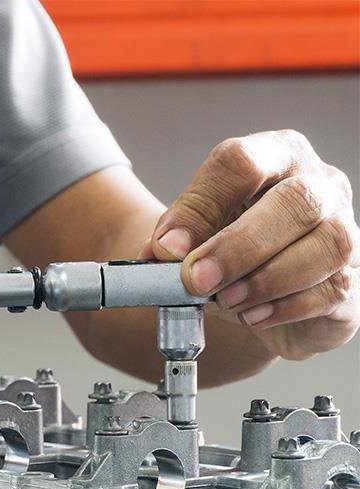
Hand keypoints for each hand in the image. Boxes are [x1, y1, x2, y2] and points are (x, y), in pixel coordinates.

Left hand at [142, 130, 358, 359]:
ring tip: (227, 301)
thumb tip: (162, 250)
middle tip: (197, 280)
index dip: (200, 206)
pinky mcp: (352, 281)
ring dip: (266, 279)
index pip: (242, 162)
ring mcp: (345, 230)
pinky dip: (285, 308)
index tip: (166, 248)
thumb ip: (175, 240)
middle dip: (238, 246)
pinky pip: (331, 290)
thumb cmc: (230, 255)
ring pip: (327, 245)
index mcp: (275, 158)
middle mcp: (319, 186)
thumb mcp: (195, 238)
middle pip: (295, 200)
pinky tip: (252, 316)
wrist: (259, 298)